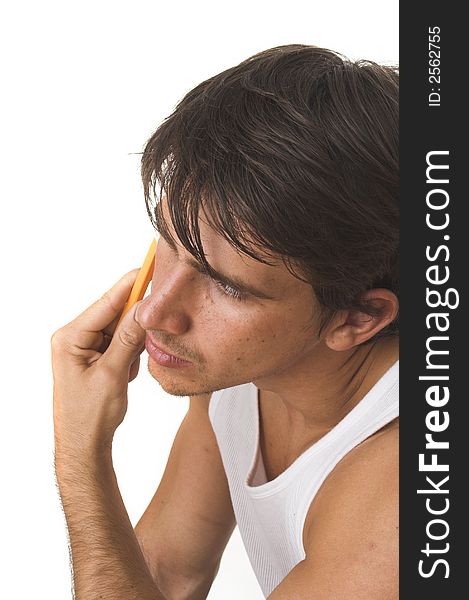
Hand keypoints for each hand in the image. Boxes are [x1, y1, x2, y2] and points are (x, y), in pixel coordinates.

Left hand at [51, 269, 146, 459]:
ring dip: (133, 342)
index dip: (130, 285)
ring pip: (120, 328)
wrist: (84, 445)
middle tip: (160, 321)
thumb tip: (144, 308)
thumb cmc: (89, 415)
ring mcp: (85, 347)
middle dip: (136, 320)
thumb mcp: (113, 373)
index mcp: (71, 337)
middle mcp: (75, 337)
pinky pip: (120, 343)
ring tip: (130, 368)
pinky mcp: (96, 357)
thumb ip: (128, 338)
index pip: (106, 302)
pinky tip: (127, 373)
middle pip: (114, 313)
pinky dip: (130, 353)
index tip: (150, 267)